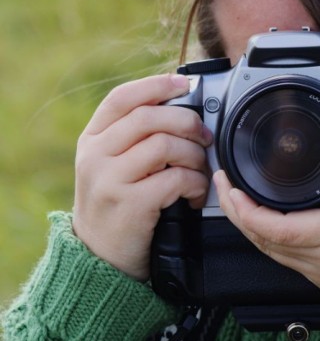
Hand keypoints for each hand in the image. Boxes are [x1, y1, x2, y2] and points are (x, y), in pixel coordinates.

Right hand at [72, 74, 212, 280]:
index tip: (184, 83)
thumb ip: (136, 138)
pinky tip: (194, 194)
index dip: (156, 84)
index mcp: (93, 139)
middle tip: (204, 137)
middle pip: (150, 117)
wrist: (100, 256)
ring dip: (194, 156)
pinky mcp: (129, 204)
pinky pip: (174, 179)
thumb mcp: (113, 166)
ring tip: (199, 171)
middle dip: (187, 122)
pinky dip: (195, 183)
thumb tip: (183, 108)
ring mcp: (109, 179)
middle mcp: (96, 155)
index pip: (122, 98)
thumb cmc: (117, 205)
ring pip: (164, 145)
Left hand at [214, 88, 319, 298]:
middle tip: (226, 185)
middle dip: (236, 212)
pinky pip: (287, 262)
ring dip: (250, 228)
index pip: (275, 227)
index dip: (244, 209)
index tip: (231, 185)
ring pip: (270, 254)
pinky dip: (270, 241)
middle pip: (262, 241)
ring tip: (239, 200)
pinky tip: (268, 223)